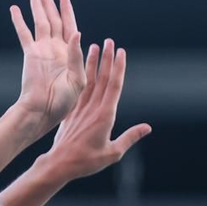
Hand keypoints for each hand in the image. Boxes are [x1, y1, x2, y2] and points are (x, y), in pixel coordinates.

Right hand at [9, 0, 84, 134]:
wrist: (42, 111)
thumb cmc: (63, 102)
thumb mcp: (77, 80)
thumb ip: (77, 56)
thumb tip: (77, 32)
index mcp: (70, 54)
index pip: (69, 26)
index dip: (67, 10)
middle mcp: (56, 49)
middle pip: (53, 20)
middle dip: (49, 5)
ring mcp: (42, 51)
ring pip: (40, 23)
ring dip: (37, 7)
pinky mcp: (30, 55)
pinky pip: (24, 34)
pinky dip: (19, 21)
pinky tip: (15, 9)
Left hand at [43, 40, 151, 179]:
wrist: (59, 164)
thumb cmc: (86, 162)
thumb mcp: (113, 153)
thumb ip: (130, 138)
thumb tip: (147, 128)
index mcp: (105, 116)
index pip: (114, 86)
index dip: (119, 68)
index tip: (121, 52)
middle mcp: (93, 108)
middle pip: (103, 79)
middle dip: (107, 59)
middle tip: (109, 41)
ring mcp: (81, 109)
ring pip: (89, 81)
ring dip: (93, 63)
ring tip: (94, 47)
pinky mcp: (72, 113)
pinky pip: (79, 90)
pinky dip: (82, 77)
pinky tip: (83, 69)